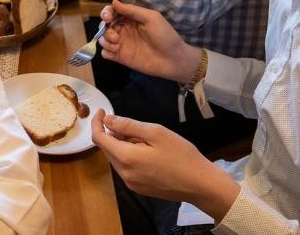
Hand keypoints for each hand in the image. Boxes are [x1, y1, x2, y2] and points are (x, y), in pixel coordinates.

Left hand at [91, 109, 239, 219]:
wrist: (202, 185)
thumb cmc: (182, 156)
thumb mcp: (156, 133)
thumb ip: (128, 125)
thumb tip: (107, 120)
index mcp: (125, 158)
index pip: (99, 139)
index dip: (98, 123)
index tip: (103, 111)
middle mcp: (123, 174)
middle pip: (107, 149)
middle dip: (114, 134)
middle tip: (135, 126)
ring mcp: (130, 183)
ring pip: (116, 158)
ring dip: (123, 145)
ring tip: (146, 139)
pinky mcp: (139, 188)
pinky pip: (126, 168)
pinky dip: (129, 156)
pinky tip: (148, 153)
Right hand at [99, 0, 201, 83]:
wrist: (173, 59)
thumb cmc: (165, 36)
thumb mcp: (151, 18)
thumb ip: (132, 10)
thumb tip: (114, 2)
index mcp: (131, 19)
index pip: (113, 12)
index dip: (106, 13)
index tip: (108, 17)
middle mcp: (124, 30)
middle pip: (105, 25)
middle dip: (105, 28)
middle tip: (115, 35)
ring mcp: (121, 44)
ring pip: (103, 38)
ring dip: (106, 39)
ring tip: (117, 44)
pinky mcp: (120, 57)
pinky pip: (105, 53)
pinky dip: (106, 51)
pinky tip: (115, 52)